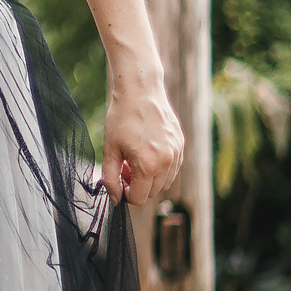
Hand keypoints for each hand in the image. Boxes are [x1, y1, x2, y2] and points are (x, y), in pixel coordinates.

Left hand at [100, 73, 184, 207]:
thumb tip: (115, 199)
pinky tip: (147, 151)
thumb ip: (110, 177)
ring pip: (164, 182)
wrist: (139, 91)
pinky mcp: (180, 144)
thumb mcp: (110, 149)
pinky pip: (172, 168)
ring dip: (149, 178)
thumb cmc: (121, 118)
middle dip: (137, 185)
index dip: (125, 194)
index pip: (139, 198)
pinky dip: (160, 167)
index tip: (118, 180)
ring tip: (135, 158)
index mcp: (148, 166)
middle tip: (125, 167)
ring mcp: (176, 153)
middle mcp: (166, 162)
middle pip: (152, 192)